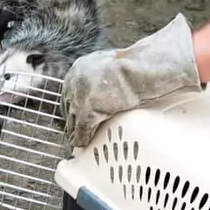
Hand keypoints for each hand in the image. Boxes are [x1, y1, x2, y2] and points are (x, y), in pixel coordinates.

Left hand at [61, 14, 202, 148]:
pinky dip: (81, 137)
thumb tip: (103, 87)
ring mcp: (81, 95)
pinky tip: (82, 144)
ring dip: (74, 132)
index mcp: (80, 67)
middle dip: (71, 119)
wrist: (141, 67)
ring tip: (76, 142)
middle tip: (72, 131)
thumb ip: (101, 76)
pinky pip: (82, 128)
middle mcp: (76, 80)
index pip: (69, 92)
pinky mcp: (89, 109)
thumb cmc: (134, 65)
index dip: (72, 106)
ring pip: (73, 119)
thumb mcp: (111, 65)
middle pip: (68, 106)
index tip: (74, 115)